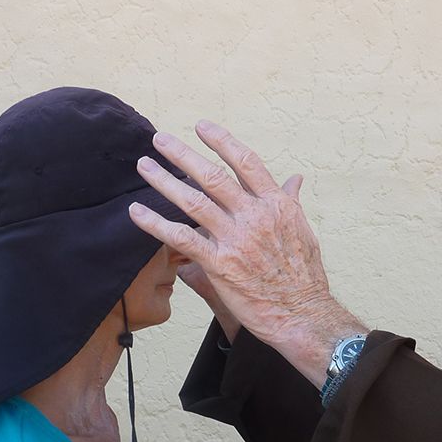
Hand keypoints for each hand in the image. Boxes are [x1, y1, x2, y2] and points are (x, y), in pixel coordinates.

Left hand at [128, 123, 366, 383]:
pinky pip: (180, 239)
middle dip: (182, 154)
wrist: (302, 314)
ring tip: (144, 166)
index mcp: (276, 204)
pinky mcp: (219, 265)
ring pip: (193, 201)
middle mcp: (254, 216)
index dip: (222, 140)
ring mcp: (236, 239)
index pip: (246, 162)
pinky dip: (155, 223)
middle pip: (213, 176)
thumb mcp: (304, 230)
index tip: (201, 126)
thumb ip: (291, 201)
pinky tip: (136, 212)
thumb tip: (294, 178)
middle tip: (159, 139)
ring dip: (163, 181)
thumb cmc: (304, 276)